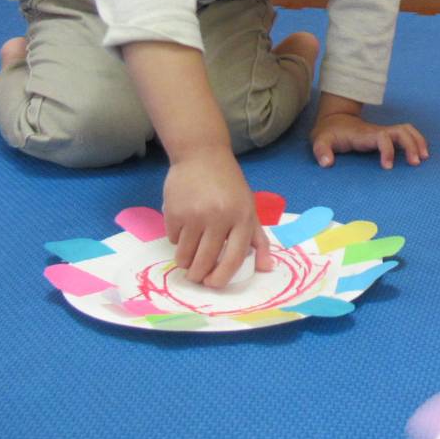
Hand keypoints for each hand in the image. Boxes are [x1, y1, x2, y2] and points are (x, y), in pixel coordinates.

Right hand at [162, 148, 270, 286]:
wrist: (202, 154)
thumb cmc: (229, 184)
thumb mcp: (248, 207)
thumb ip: (258, 239)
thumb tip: (267, 268)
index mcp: (242, 217)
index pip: (234, 257)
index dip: (222, 276)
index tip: (213, 284)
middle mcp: (220, 217)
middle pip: (206, 261)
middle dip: (199, 276)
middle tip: (196, 277)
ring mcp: (195, 214)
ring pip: (185, 256)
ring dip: (185, 262)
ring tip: (188, 256)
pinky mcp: (174, 211)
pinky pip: (173, 240)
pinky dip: (177, 240)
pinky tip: (183, 226)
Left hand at [310, 109, 428, 168]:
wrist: (334, 119)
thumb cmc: (329, 133)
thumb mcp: (320, 141)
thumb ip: (322, 151)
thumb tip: (327, 163)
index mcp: (364, 134)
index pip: (383, 137)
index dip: (387, 150)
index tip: (388, 167)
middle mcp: (378, 131)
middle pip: (402, 131)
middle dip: (411, 145)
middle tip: (416, 163)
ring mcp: (384, 132)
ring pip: (407, 130)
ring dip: (418, 141)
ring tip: (424, 158)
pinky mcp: (387, 135)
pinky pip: (406, 135)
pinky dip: (416, 141)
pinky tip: (421, 153)